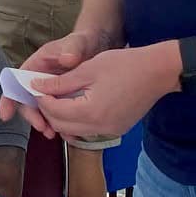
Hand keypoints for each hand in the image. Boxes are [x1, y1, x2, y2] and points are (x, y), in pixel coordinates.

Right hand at [0, 29, 105, 128]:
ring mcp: (49, 90)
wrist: (94, 48)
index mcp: (34, 67)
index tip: (5, 116)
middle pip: (27, 101)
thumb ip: (71, 49)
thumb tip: (67, 58)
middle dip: (33, 117)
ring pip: (41, 110)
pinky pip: (55, 112)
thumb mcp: (76, 43)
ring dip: (45, 123)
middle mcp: (38, 80)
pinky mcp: (60, 98)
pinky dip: (59, 123)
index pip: (15, 83)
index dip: (8, 99)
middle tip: (44, 128)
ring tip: (55, 134)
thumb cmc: (80, 43)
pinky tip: (68, 131)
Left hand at [25, 43, 178, 143]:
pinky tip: (76, 105)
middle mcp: (98, 128)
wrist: (159, 72)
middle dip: (48, 110)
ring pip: (73, 131)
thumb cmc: (125, 65)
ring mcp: (109, 131)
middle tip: (44, 92)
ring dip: (61, 118)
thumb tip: (37, 86)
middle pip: (61, 125)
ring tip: (59, 98)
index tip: (36, 85)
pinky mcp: (116, 130)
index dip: (41, 98)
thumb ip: (61, 82)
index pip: (54, 111)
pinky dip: (77, 121)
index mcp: (90, 111)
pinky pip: (88, 131)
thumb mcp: (88, 69)